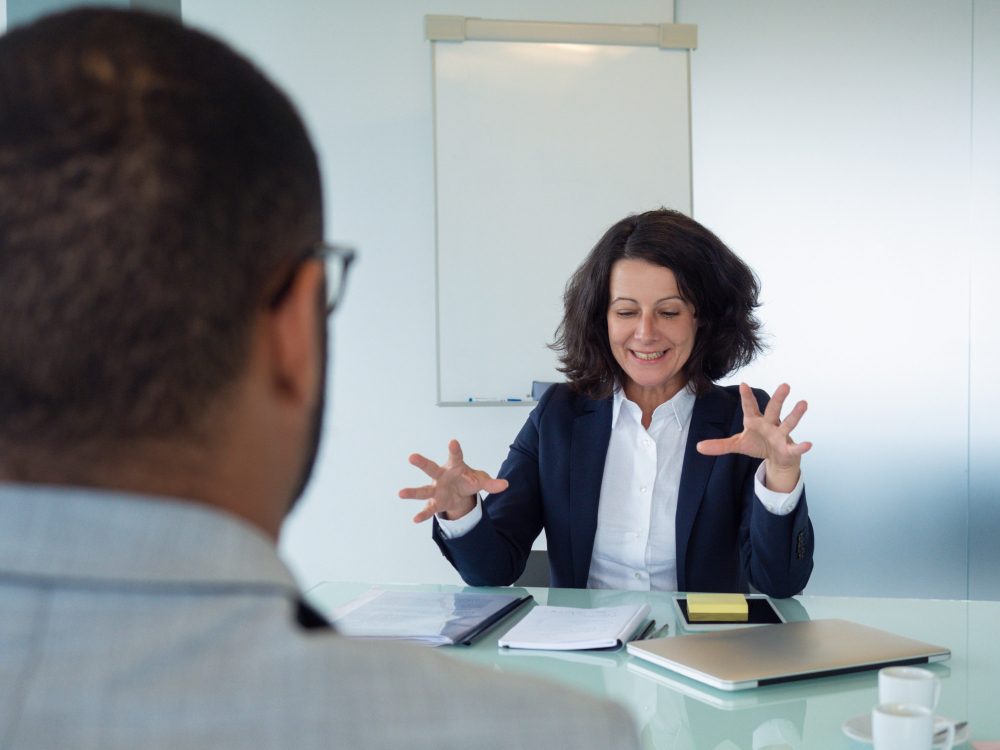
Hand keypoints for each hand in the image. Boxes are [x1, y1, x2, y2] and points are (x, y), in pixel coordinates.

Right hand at [399, 439, 508, 522]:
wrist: (460, 493)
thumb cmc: (468, 480)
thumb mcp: (481, 480)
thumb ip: (491, 483)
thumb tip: (505, 485)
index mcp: (455, 466)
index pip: (456, 456)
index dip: (455, 449)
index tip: (453, 442)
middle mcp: (441, 476)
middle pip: (431, 468)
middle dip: (422, 463)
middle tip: (412, 457)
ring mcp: (436, 489)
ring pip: (423, 490)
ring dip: (412, 492)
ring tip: (400, 493)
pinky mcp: (435, 502)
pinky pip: (428, 509)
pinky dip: (422, 514)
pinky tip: (415, 519)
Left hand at [696, 383, 810, 492]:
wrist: (775, 457)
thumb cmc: (757, 444)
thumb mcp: (737, 444)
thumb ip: (719, 445)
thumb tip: (698, 447)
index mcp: (755, 421)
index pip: (750, 407)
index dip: (747, 397)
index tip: (744, 384)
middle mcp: (769, 424)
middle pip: (773, 409)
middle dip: (778, 398)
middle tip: (785, 385)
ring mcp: (780, 435)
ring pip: (788, 423)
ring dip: (796, 414)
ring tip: (803, 403)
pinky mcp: (788, 448)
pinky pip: (795, 447)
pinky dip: (802, 446)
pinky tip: (809, 444)